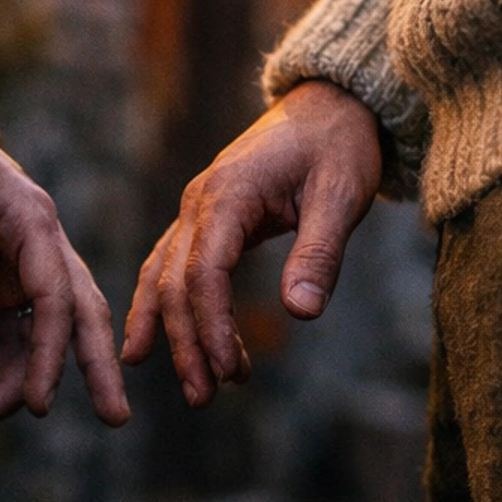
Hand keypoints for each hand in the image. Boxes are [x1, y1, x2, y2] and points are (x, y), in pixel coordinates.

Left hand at [0, 126, 128, 440]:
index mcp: (32, 221)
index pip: (55, 295)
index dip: (50, 353)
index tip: (38, 403)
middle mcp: (41, 250)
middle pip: (78, 317)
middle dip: (94, 370)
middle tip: (115, 419)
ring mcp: (26, 271)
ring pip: (36, 339)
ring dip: (9, 386)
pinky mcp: (5, 287)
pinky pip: (7, 338)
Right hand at [123, 81, 383, 407]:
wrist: (331, 103)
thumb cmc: (340, 145)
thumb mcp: (342, 195)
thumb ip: (319, 253)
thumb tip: (301, 314)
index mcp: (227, 195)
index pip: (204, 272)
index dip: (210, 325)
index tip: (225, 369)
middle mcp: (199, 202)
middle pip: (177, 283)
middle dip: (188, 343)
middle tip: (205, 397)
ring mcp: (197, 209)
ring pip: (167, 278)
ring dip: (174, 334)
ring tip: (197, 389)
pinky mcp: (207, 219)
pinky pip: (174, 268)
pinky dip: (164, 307)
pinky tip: (160, 347)